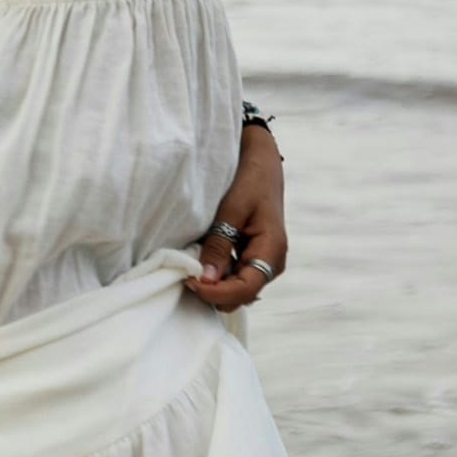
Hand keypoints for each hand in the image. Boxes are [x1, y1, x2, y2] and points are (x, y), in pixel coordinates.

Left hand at [184, 122, 286, 311]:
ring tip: (190, 266)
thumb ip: (219, 245)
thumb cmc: (249, 180)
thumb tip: (205, 281)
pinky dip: (217, 274)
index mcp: (272, 251)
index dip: (215, 292)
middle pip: (240, 296)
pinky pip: (234, 276)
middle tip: (184, 272)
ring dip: (214, 284)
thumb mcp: (231, 209)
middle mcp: (271, 263)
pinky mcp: (252, 256)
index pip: (244, 290)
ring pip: (236, 289)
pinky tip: (200, 260)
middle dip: (213, 291)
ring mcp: (263, 262)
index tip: (188, 280)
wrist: (261, 161)